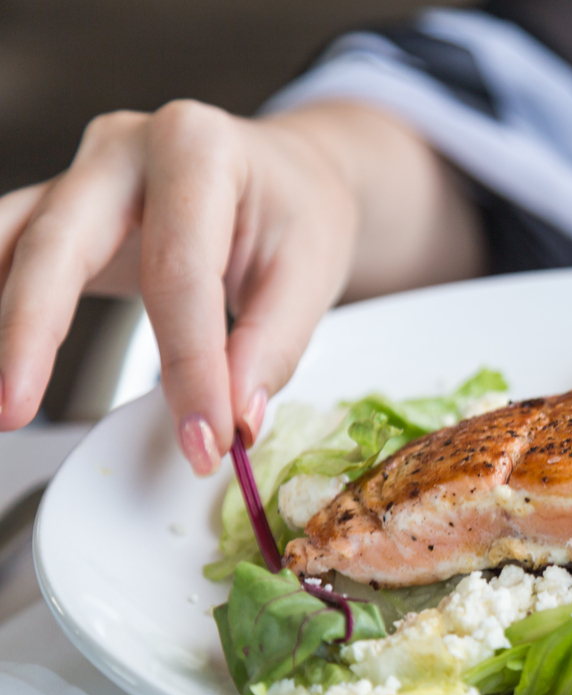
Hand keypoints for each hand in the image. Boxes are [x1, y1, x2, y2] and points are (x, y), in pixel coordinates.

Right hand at [0, 99, 483, 473]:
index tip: (203, 439)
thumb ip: (273, 347)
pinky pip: (5, 251)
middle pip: (59, 243)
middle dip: (32, 333)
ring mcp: (80, 175)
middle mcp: (124, 149)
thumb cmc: (299, 211)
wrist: (289, 175)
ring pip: (9, 240)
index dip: (189, 366)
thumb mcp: (313, 271)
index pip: (180, 273)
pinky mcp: (57, 210)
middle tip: (14, 412)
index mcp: (196, 148)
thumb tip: (233, 419)